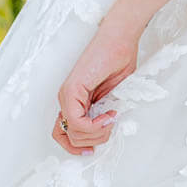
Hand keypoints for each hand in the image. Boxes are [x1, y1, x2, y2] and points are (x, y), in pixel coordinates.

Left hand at [52, 20, 140, 156]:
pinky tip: (109, 114)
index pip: (65, 135)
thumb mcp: (112, 98)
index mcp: (75, 102)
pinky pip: (77, 122)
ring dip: (97, 133)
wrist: (120, 39)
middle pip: (69, 139)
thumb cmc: (119, 61)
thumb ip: (104, 116)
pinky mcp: (72, 90)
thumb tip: (102, 136)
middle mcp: (67, 100)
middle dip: (93, 141)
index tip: (96, 147)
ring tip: (111, 118)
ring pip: (73, 133)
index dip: (79, 146)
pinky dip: (94, 125)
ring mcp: (67, 95)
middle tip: (110, 126)